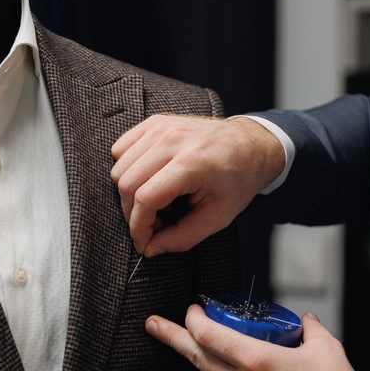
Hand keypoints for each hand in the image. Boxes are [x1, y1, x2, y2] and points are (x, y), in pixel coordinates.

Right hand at [110, 115, 283, 255]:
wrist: (250, 145)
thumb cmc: (238, 179)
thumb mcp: (217, 217)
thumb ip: (182, 238)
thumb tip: (151, 247)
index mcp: (191, 163)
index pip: (145, 199)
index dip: (139, 228)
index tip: (144, 242)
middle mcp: (172, 141)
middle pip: (127, 184)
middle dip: (134, 214)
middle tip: (153, 225)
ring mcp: (161, 128)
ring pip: (119, 168)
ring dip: (130, 193)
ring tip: (156, 202)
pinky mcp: (154, 123)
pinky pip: (121, 149)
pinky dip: (127, 169)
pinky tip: (149, 179)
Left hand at [145, 306, 356, 370]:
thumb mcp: (325, 348)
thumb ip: (310, 329)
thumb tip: (306, 320)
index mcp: (256, 361)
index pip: (208, 335)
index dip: (193, 319)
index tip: (191, 310)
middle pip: (197, 357)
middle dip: (172, 337)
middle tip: (154, 325)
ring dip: (216, 362)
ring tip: (231, 351)